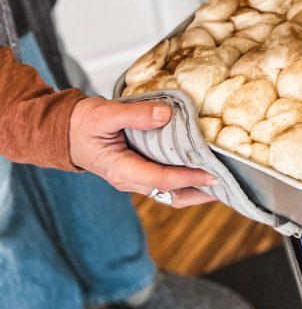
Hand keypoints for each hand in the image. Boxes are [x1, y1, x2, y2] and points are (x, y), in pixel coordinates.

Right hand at [69, 97, 218, 206]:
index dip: (188, 177)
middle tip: (228, 185)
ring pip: (170, 192)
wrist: (65, 132)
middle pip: (171, 194)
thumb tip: (166, 114)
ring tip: (222, 182)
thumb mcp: (106, 114)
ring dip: (195, 189)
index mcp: (121, 169)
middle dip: (199, 193)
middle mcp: (130, 180)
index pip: (161, 179)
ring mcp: (135, 177)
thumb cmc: (83, 123)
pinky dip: (185, 179)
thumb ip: (136, 114)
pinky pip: (165, 181)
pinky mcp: (139, 170)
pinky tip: (201, 169)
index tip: (212, 173)